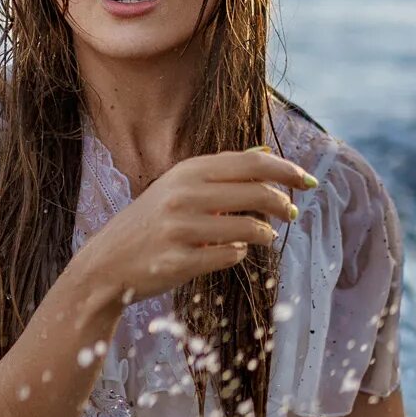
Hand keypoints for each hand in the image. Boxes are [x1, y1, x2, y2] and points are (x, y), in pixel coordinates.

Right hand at [75, 147, 313, 304]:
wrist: (107, 262)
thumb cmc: (152, 222)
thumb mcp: (180, 186)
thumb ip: (221, 172)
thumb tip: (265, 154)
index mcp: (188, 171)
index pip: (251, 164)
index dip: (286, 171)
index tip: (308, 180)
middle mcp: (184, 195)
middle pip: (257, 193)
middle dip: (283, 204)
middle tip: (293, 213)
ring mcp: (180, 229)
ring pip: (249, 228)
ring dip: (264, 234)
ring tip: (264, 236)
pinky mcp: (179, 261)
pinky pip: (230, 256)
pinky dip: (238, 254)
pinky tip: (231, 252)